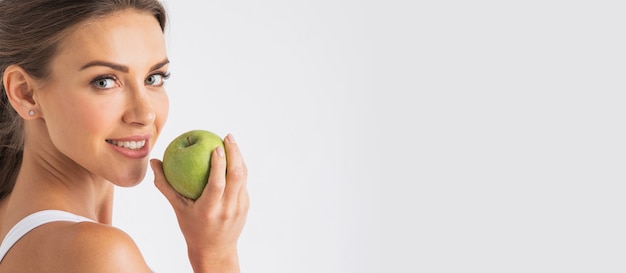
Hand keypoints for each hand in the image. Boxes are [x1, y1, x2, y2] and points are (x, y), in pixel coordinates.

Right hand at [151, 134, 248, 272]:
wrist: (215, 250)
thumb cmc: (192, 227)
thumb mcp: (178, 209)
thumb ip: (166, 186)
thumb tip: (154, 161)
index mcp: (209, 210)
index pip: (218, 184)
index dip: (219, 164)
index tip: (216, 146)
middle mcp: (227, 209)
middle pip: (236, 176)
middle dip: (235, 153)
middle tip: (227, 136)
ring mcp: (239, 207)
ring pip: (243, 177)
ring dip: (239, 157)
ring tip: (231, 141)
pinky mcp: (245, 205)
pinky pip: (243, 182)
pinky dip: (238, 167)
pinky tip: (232, 156)